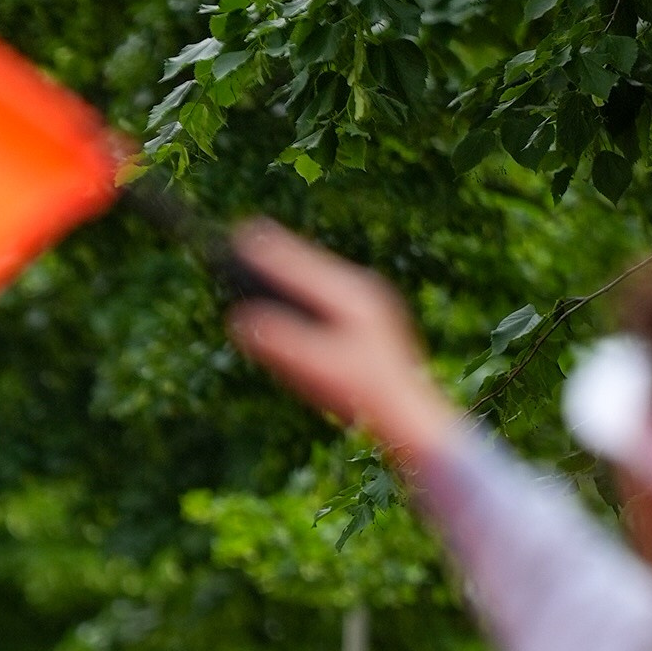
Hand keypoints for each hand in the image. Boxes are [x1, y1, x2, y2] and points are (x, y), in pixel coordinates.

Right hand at [225, 220, 465, 469]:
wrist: (411, 418)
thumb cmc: (366, 395)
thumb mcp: (316, 368)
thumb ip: (279, 342)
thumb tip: (241, 320)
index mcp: (353, 297)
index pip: (302, 265)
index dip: (270, 252)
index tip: (243, 232)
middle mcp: (365, 294)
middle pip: (313, 268)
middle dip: (280, 256)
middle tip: (249, 236)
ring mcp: (370, 311)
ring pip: (322, 283)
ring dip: (294, 274)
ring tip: (267, 259)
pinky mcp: (370, 329)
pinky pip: (330, 301)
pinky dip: (306, 296)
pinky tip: (296, 300)